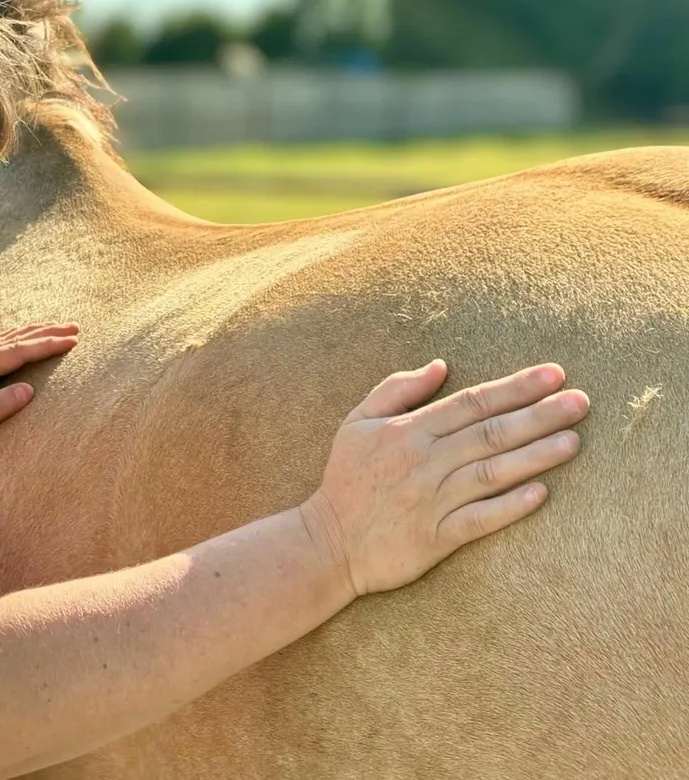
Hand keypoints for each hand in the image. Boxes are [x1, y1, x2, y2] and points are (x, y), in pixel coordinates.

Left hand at [0, 323, 78, 471]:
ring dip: (31, 332)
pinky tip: (21, 340)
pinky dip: (15, 340)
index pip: (17, 352)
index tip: (71, 341)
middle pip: (13, 339)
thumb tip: (30, 389)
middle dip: (45, 331)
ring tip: (55, 327)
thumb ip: (0, 406)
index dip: (46, 345)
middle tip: (74, 327)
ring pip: (4, 340)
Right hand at [299, 360, 588, 597]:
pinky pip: (479, 519)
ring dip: (535, 456)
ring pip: (491, 472)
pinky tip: (541, 494)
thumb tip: (441, 365)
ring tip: (574, 440)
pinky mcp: (436, 537)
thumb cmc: (345, 480)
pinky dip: (509, 506)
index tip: (554, 374)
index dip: (514, 387)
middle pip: (490, 433)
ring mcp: (431, 500)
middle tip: (581, 401)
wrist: (327, 543)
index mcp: (408, 431)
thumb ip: (397, 389)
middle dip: (539, 414)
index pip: (471, 402)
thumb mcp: (357, 423)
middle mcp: (423, 462)